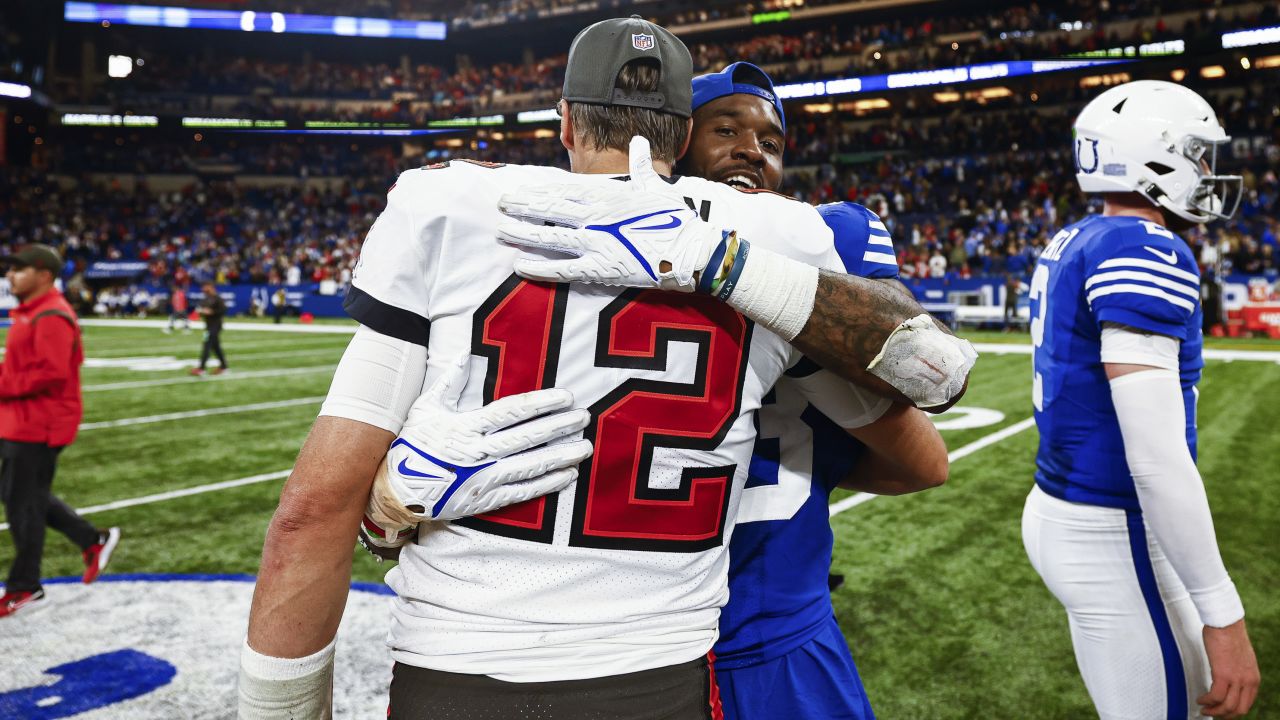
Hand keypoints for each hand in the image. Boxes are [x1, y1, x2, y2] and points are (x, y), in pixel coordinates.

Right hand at [363, 355, 592, 532]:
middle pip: (528, 437)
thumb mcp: (425, 408)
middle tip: (585, 418)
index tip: (566, 397)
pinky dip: (545, 485)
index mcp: (466, 426)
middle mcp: (479, 453)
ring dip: (560, 456)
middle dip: (559, 427)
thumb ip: (450, 381)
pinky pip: (521, 492)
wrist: (394, 490)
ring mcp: (483, 479)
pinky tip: (567, 476)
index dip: (542, 404)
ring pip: (530, 465)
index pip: (513, 411)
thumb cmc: (412, 445)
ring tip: (585, 447)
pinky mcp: (484, 500)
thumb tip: (466, 354)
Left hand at [496, 136, 729, 291]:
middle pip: (549, 209)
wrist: (691, 251)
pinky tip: (519, 265)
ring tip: (501, 231)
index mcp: (606, 196)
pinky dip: (539, 267)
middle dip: (523, 207)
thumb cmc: (676, 218)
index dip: (538, 190)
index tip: (520, 189)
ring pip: (548, 236)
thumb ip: (641, 164)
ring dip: (523, 233)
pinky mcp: (599, 268)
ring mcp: (594, 242)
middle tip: (501, 205)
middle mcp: (594, 217)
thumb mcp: (657, 185)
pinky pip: (562, 268)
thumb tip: (638, 140)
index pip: (563, 190)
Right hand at [1198, 619, 1259, 718]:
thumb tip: (1229, 680)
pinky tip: (1201, 698)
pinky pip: (1215, 696)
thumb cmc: (1229, 635)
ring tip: (1204, 708)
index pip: (1247, 704)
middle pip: (1238, 709)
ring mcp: (1236, 679)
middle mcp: (1248, 681)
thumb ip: (1239, 672)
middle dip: (1223, 715)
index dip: (1234, 711)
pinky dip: (1206, 700)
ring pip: (1227, 706)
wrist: (1226, 623)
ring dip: (1213, 710)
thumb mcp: (1241, 659)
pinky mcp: (1223, 674)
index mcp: (1253, 678)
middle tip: (1212, 713)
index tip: (1223, 710)